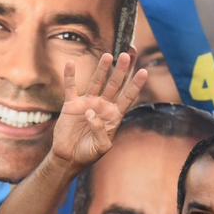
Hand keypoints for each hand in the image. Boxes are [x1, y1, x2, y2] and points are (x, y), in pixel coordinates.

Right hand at [49, 52, 147, 169]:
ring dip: (102, 69)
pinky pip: (70, 87)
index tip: (144, 72)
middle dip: (120, 71)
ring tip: (108, 56)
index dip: (135, 85)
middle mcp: (102, 106)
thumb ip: (101, 131)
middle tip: (126, 56)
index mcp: (114, 116)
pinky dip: (70, 76)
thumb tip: (91, 112)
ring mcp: (87, 103)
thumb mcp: (101, 147)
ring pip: (96, 82)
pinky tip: (70, 64)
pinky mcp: (72, 105)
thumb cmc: (88, 153)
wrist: (69, 157)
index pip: (127, 97)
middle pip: (114, 85)